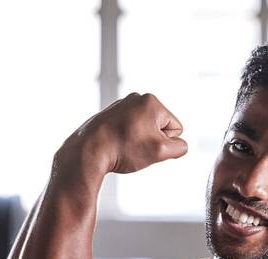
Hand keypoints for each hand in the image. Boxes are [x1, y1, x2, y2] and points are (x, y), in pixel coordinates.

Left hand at [67, 92, 187, 174]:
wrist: (88, 151)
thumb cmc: (124, 149)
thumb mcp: (161, 151)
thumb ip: (179, 147)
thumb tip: (179, 145)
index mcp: (151, 101)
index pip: (176, 128)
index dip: (166, 144)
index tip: (148, 147)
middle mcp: (136, 98)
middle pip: (159, 128)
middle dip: (152, 141)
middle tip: (135, 148)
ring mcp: (122, 105)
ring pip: (143, 131)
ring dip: (138, 142)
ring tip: (124, 147)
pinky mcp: (110, 115)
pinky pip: (128, 131)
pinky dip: (125, 140)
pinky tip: (115, 145)